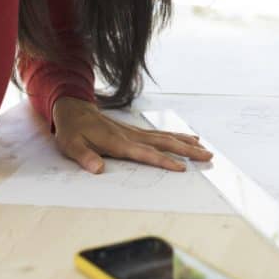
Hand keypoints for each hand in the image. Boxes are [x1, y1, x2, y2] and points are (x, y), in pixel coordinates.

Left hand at [52, 97, 213, 173]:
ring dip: (186, 143)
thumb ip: (85, 157)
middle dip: (187, 151)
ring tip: (205, 150)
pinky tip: (189, 139)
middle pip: (164, 143)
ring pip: (166, 137)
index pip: (145, 153)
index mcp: (117, 141)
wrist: (73, 109)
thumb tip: (97, 169)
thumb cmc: (72, 130)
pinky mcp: (135, 131)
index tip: (181, 167)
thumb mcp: (71, 145)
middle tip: (207, 156)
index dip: (163, 161)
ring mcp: (135, 132)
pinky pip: (160, 135)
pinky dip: (177, 137)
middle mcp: (131, 135)